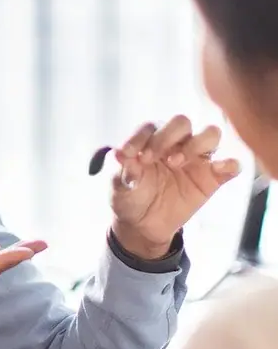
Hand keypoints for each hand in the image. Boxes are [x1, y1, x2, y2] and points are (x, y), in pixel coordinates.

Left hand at [109, 116, 241, 258]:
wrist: (142, 225)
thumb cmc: (129, 197)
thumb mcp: (118, 185)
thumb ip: (121, 170)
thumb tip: (119, 155)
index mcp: (149, 140)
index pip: (150, 127)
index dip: (141, 137)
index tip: (132, 155)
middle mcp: (175, 144)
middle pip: (181, 123)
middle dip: (168, 136)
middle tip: (156, 158)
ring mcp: (195, 159)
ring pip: (210, 135)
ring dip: (196, 144)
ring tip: (177, 163)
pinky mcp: (212, 178)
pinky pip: (230, 165)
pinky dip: (229, 164)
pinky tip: (219, 169)